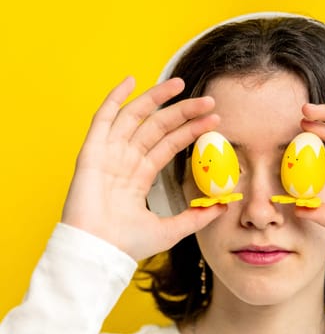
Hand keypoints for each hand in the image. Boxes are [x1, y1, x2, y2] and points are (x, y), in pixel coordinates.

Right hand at [61, 77, 225, 260]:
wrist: (99, 253)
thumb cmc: (127, 244)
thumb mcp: (171, 229)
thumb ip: (196, 217)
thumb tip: (223, 207)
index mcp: (140, 175)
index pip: (170, 143)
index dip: (191, 130)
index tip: (214, 120)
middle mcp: (126, 160)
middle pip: (158, 126)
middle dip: (183, 112)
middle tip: (209, 101)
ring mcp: (109, 154)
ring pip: (136, 117)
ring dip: (156, 98)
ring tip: (180, 84)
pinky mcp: (92, 152)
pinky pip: (103, 118)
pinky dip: (114, 98)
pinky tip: (131, 81)